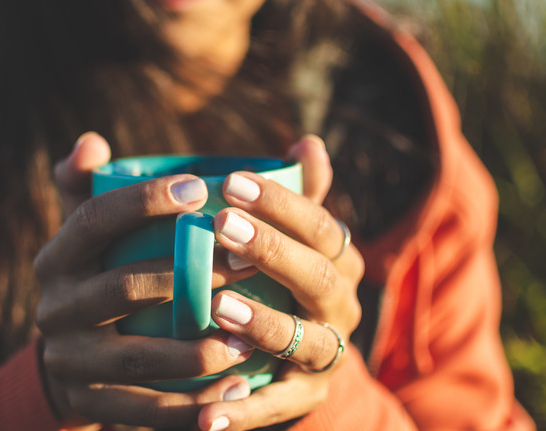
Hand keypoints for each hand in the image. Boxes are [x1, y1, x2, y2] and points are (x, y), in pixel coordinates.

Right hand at [36, 132, 259, 427]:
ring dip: (196, 349)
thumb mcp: (92, 235)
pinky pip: (145, 410)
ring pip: (136, 356)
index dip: (141, 202)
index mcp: (56, 258)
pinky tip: (237, 394)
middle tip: (249, 262)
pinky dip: (191, 408)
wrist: (74, 361)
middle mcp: (53, 308)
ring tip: (250, 340)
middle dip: (189, 276)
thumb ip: (95, 187)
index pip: (92, 220)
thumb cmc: (101, 277)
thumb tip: (91, 142)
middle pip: (120, 287)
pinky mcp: (89, 405)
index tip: (199, 187)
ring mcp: (68, 361)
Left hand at [197, 135, 364, 430]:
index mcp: (337, 259)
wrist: (293, 355)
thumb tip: (307, 141)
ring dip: (265, 324)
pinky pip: (279, 404)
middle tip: (222, 226)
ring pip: (306, 340)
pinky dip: (245, 409)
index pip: (320, 224)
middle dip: (273, 250)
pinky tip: (205, 412)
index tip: (230, 180)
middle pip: (319, 276)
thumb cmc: (278, 278)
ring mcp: (326, 352)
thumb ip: (292, 193)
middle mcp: (340, 304)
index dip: (282, 202)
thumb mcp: (288, 236)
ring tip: (218, 309)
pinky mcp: (306, 395)